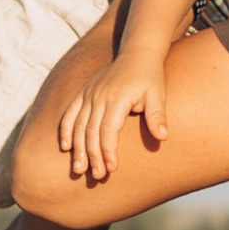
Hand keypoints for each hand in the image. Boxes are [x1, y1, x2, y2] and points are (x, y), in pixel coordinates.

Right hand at [60, 55, 169, 181]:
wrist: (137, 53)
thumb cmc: (150, 77)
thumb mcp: (158, 94)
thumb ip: (158, 115)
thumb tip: (163, 137)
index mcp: (116, 98)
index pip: (108, 130)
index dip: (108, 151)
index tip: (112, 168)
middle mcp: (98, 96)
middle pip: (91, 131)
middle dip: (93, 156)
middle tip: (96, 176)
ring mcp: (88, 94)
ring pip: (78, 125)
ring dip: (78, 149)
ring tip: (78, 169)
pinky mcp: (83, 93)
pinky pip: (70, 113)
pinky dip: (65, 130)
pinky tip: (65, 147)